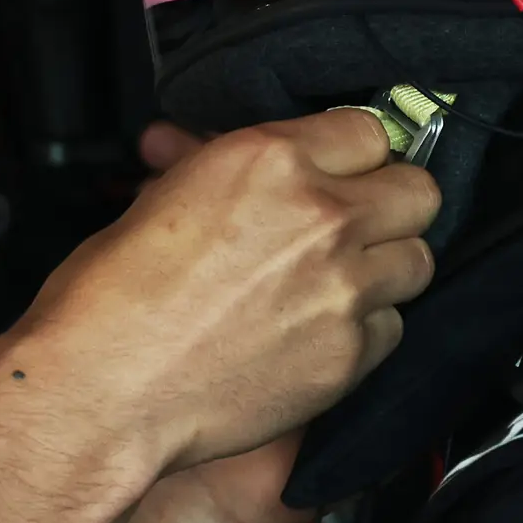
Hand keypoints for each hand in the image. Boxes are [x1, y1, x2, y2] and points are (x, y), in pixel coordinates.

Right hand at [9, 109, 435, 479]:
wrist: (104, 391)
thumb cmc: (108, 301)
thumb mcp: (157, 200)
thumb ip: (211, 170)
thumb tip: (205, 150)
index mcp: (269, 159)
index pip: (369, 131)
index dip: (354, 156)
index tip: (342, 174)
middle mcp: (320, 215)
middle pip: (418, 192)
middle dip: (390, 206)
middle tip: (357, 225)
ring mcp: (344, 287)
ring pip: (417, 261)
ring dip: (385, 269)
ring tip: (338, 284)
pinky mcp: (349, 354)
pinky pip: (391, 329)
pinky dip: (363, 332)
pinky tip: (316, 335)